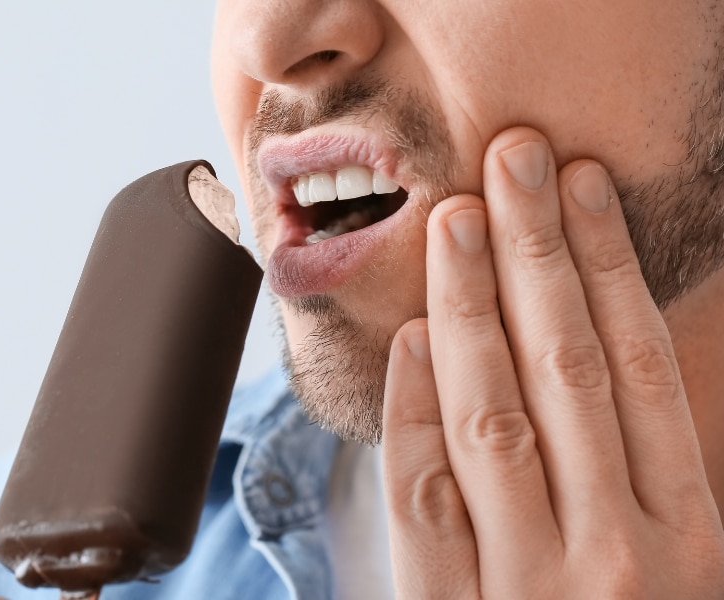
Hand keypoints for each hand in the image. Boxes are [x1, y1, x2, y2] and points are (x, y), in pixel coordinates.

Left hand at [382, 127, 723, 597]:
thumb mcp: (678, 567)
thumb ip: (649, 473)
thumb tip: (613, 342)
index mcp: (684, 532)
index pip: (638, 365)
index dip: (610, 266)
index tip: (582, 188)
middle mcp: (612, 546)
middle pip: (565, 366)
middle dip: (537, 253)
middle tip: (514, 159)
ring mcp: (525, 579)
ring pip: (492, 412)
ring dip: (470, 307)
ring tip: (458, 218)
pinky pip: (426, 494)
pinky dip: (413, 410)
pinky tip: (412, 339)